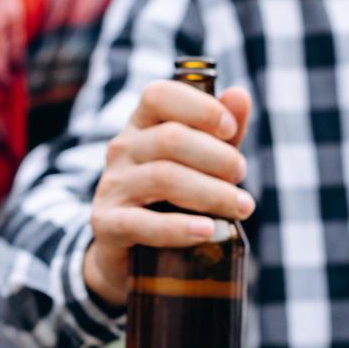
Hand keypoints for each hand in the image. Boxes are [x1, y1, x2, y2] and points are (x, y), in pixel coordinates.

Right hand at [84, 79, 253, 306]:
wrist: (127, 252)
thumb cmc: (169, 196)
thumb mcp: (197, 161)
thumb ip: (220, 132)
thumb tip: (240, 95)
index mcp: (140, 126)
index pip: (158, 95)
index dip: (199, 106)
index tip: (230, 128)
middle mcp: (121, 150)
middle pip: (170, 138)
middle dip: (217, 156)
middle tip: (241, 175)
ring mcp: (112, 187)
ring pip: (163, 177)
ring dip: (211, 193)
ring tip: (240, 207)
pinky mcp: (107, 225)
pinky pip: (142, 223)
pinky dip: (180, 227)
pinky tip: (208, 231)